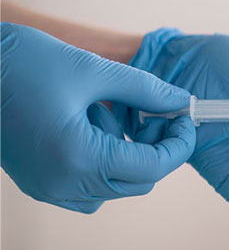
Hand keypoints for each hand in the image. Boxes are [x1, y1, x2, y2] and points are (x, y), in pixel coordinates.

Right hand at [0, 23, 195, 212]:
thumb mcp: (93, 71)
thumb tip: (180, 101)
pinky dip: (103, 159)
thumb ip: (145, 90)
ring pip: (114, 185)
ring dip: (126, 152)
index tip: (184, 118)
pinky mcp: (38, 181)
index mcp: (78, 158)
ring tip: (104, 110)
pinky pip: (88, 185)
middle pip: (137, 181)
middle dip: (154, 147)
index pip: (153, 167)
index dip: (178, 144)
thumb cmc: (22, 62)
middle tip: (151, 111)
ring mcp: (47, 187)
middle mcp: (63, 183)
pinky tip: (88, 124)